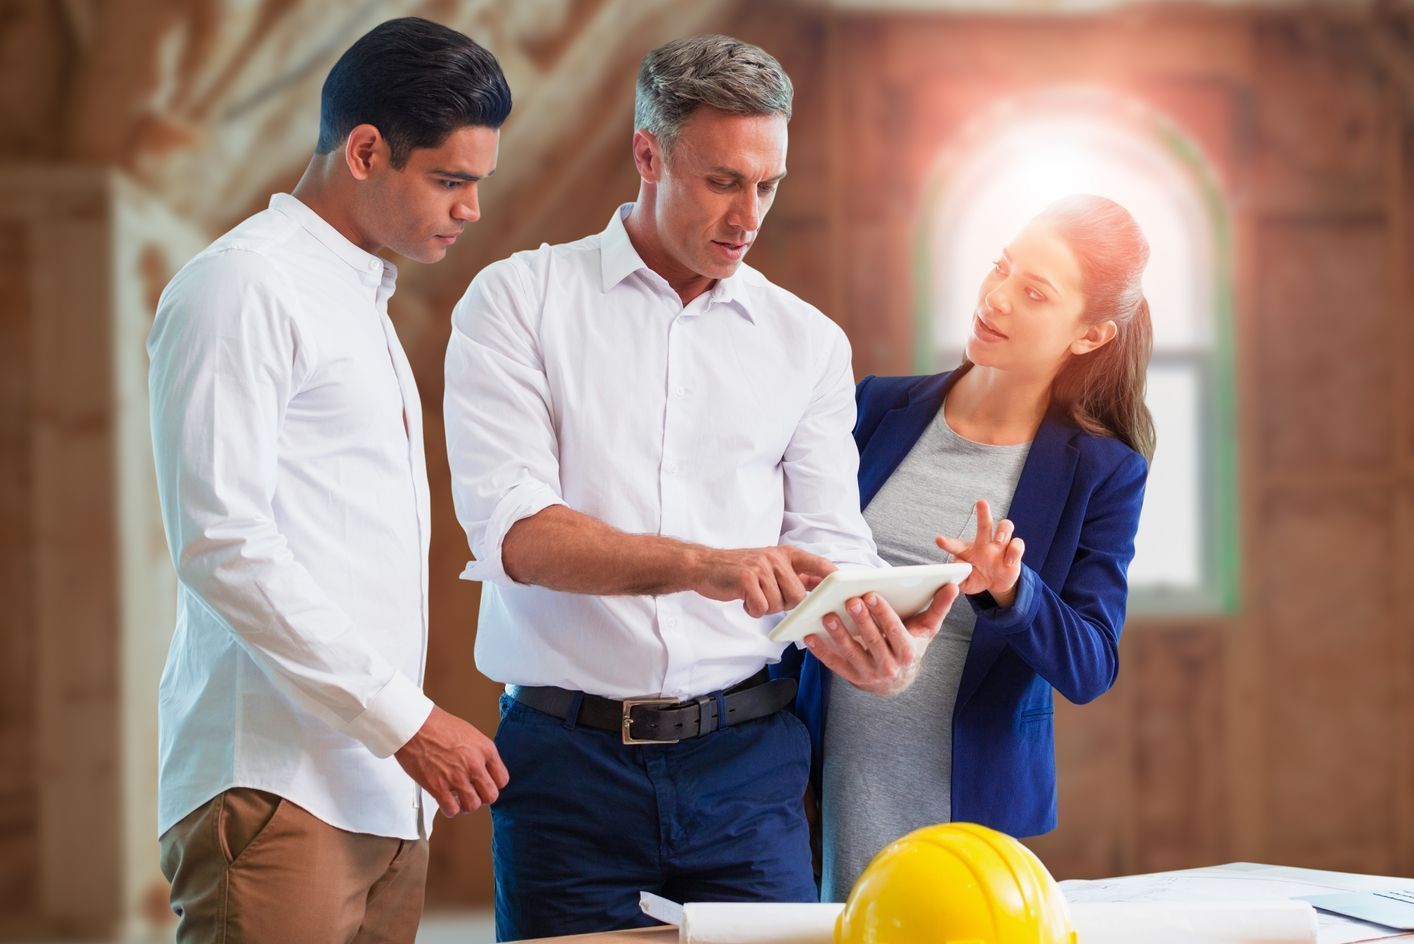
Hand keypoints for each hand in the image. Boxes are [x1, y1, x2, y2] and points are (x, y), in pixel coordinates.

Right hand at [394, 706, 508, 816]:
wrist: (413, 725)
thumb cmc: (437, 725)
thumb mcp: (470, 733)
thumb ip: (479, 752)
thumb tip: (483, 768)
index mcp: (485, 749)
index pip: (502, 779)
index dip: (493, 784)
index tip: (486, 784)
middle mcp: (474, 764)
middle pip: (491, 796)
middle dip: (482, 796)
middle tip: (473, 793)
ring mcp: (457, 777)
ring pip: (473, 805)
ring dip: (466, 805)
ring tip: (459, 799)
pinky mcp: (438, 787)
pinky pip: (452, 810)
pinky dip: (450, 810)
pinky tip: (446, 802)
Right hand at [691, 545, 836, 617]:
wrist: (704, 566)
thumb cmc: (739, 571)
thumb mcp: (769, 566)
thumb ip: (793, 575)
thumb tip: (820, 587)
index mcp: (786, 554)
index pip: (818, 564)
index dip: (833, 577)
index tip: (844, 588)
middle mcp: (776, 558)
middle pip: (798, 596)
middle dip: (784, 604)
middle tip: (767, 598)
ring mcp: (761, 567)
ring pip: (778, 604)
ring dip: (765, 607)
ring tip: (753, 595)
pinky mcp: (747, 578)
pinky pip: (761, 607)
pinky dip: (752, 610)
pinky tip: (744, 599)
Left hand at [803, 584, 959, 695]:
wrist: (898, 681)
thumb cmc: (911, 644)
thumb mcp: (927, 629)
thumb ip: (939, 606)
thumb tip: (953, 585)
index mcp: (908, 651)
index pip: (895, 631)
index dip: (883, 614)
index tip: (872, 594)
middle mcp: (889, 666)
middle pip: (873, 641)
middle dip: (861, 620)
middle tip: (849, 600)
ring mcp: (869, 674)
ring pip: (852, 653)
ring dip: (838, 635)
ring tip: (827, 615)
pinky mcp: (852, 677)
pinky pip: (834, 665)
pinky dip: (821, 651)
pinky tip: (809, 636)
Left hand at [936, 499, 1024, 607]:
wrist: (997, 583)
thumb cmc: (977, 578)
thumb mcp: (967, 583)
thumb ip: (959, 579)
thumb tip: (956, 568)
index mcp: (967, 551)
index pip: (956, 545)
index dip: (947, 543)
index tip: (938, 540)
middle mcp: (984, 543)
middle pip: (985, 524)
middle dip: (983, 512)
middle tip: (981, 502)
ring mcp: (1000, 545)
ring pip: (1005, 526)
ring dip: (1003, 530)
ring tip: (998, 540)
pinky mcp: (1014, 551)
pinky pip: (1017, 544)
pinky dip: (1014, 551)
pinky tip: (1008, 562)